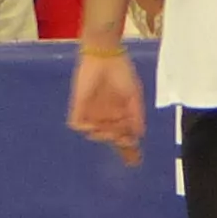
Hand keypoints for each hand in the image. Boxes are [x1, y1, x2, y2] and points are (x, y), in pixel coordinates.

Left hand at [68, 43, 143, 162]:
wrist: (105, 56)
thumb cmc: (122, 73)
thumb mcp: (135, 95)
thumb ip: (137, 115)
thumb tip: (138, 135)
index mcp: (120, 116)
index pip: (124, 138)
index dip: (129, 151)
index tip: (134, 161)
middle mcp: (106, 118)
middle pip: (110, 138)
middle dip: (117, 141)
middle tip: (123, 137)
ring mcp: (92, 113)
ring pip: (96, 134)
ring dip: (104, 134)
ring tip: (111, 128)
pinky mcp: (78, 106)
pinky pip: (78, 124)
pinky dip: (86, 126)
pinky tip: (95, 124)